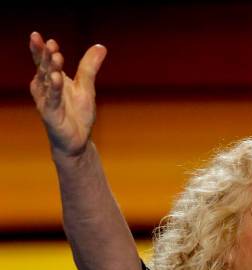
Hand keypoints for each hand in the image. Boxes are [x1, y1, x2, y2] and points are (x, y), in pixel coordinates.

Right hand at [29, 31, 106, 156]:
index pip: (44, 60)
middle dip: (47, 55)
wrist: (78, 140)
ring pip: (47, 81)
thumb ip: (89, 67)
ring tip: (57, 56)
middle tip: (51, 43)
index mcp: (52, 79)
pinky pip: (52, 99)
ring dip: (51, 68)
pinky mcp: (50, 114)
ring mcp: (46, 100)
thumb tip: (101, 46)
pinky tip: (56, 78)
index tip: (39, 35)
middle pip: (44, 67)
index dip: (41, 48)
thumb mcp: (86, 87)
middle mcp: (45, 87)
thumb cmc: (78, 114)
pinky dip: (54, 89)